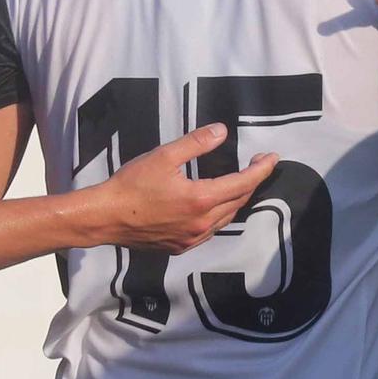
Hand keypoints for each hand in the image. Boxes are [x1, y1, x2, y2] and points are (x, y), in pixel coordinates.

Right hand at [99, 123, 277, 252]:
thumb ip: (196, 143)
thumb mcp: (164, 156)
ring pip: (226, 219)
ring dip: (237, 200)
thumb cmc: (131, 185)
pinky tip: (215, 205)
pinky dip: (220, 215)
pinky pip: (210, 231)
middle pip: (238, 201)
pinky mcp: (181, 247)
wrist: (105, 217)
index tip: (272, 158)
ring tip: (241, 182)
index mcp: (201, 199)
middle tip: (257, 165)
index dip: (261, 170)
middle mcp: (202, 224)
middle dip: (252, 182)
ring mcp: (192, 239)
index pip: (242, 183)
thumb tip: (222, 131)